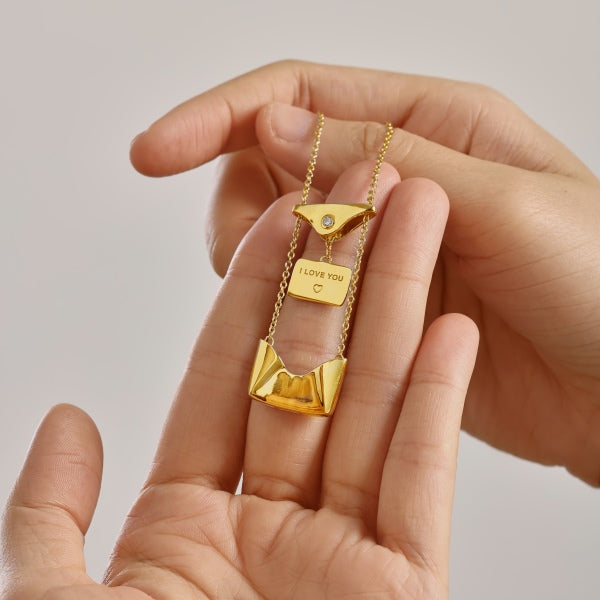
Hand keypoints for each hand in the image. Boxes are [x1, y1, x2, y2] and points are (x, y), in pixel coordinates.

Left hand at [2, 167, 477, 598]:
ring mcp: (346, 550)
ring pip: (375, 403)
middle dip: (342, 274)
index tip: (282, 216)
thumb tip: (66, 416)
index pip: (230, 371)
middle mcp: (274, 519)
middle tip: (367, 192)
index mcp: (193, 518)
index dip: (256, 288)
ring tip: (422, 224)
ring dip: (401, 311)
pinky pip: (423, 478)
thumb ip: (50, 517)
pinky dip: (440, 404)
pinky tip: (454, 329)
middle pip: (314, 369)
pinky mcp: (409, 587)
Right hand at [129, 60, 599, 484]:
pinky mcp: (376, 307)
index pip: (300, 96)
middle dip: (244, 204)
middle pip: (273, 166)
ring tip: (297, 296)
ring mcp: (381, 249)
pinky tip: (308, 327)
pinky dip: (287, 305)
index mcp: (431, 127)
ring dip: (263, 262)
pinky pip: (305, 293)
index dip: (218, 118)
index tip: (153, 152)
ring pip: (280, 236)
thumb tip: (274, 119)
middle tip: (265, 251)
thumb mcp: (506, 200)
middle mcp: (397, 181)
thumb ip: (388, 156)